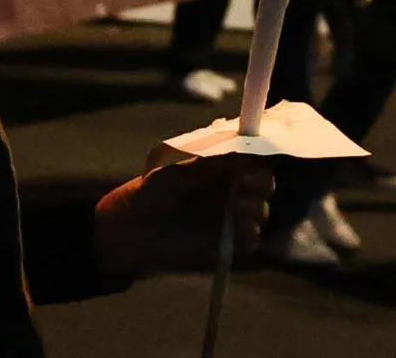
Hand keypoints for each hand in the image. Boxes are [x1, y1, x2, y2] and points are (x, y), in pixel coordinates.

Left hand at [94, 156, 273, 276]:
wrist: (131, 233)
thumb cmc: (149, 194)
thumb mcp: (173, 172)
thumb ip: (205, 163)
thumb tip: (239, 151)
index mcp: (218, 168)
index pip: (252, 159)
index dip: (257, 158)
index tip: (252, 161)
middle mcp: (229, 190)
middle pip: (264, 184)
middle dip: (262, 183)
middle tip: (246, 186)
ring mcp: (230, 218)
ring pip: (261, 211)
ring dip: (255, 209)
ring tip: (234, 208)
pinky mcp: (227, 244)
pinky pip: (251, 240)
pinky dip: (248, 235)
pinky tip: (234, 231)